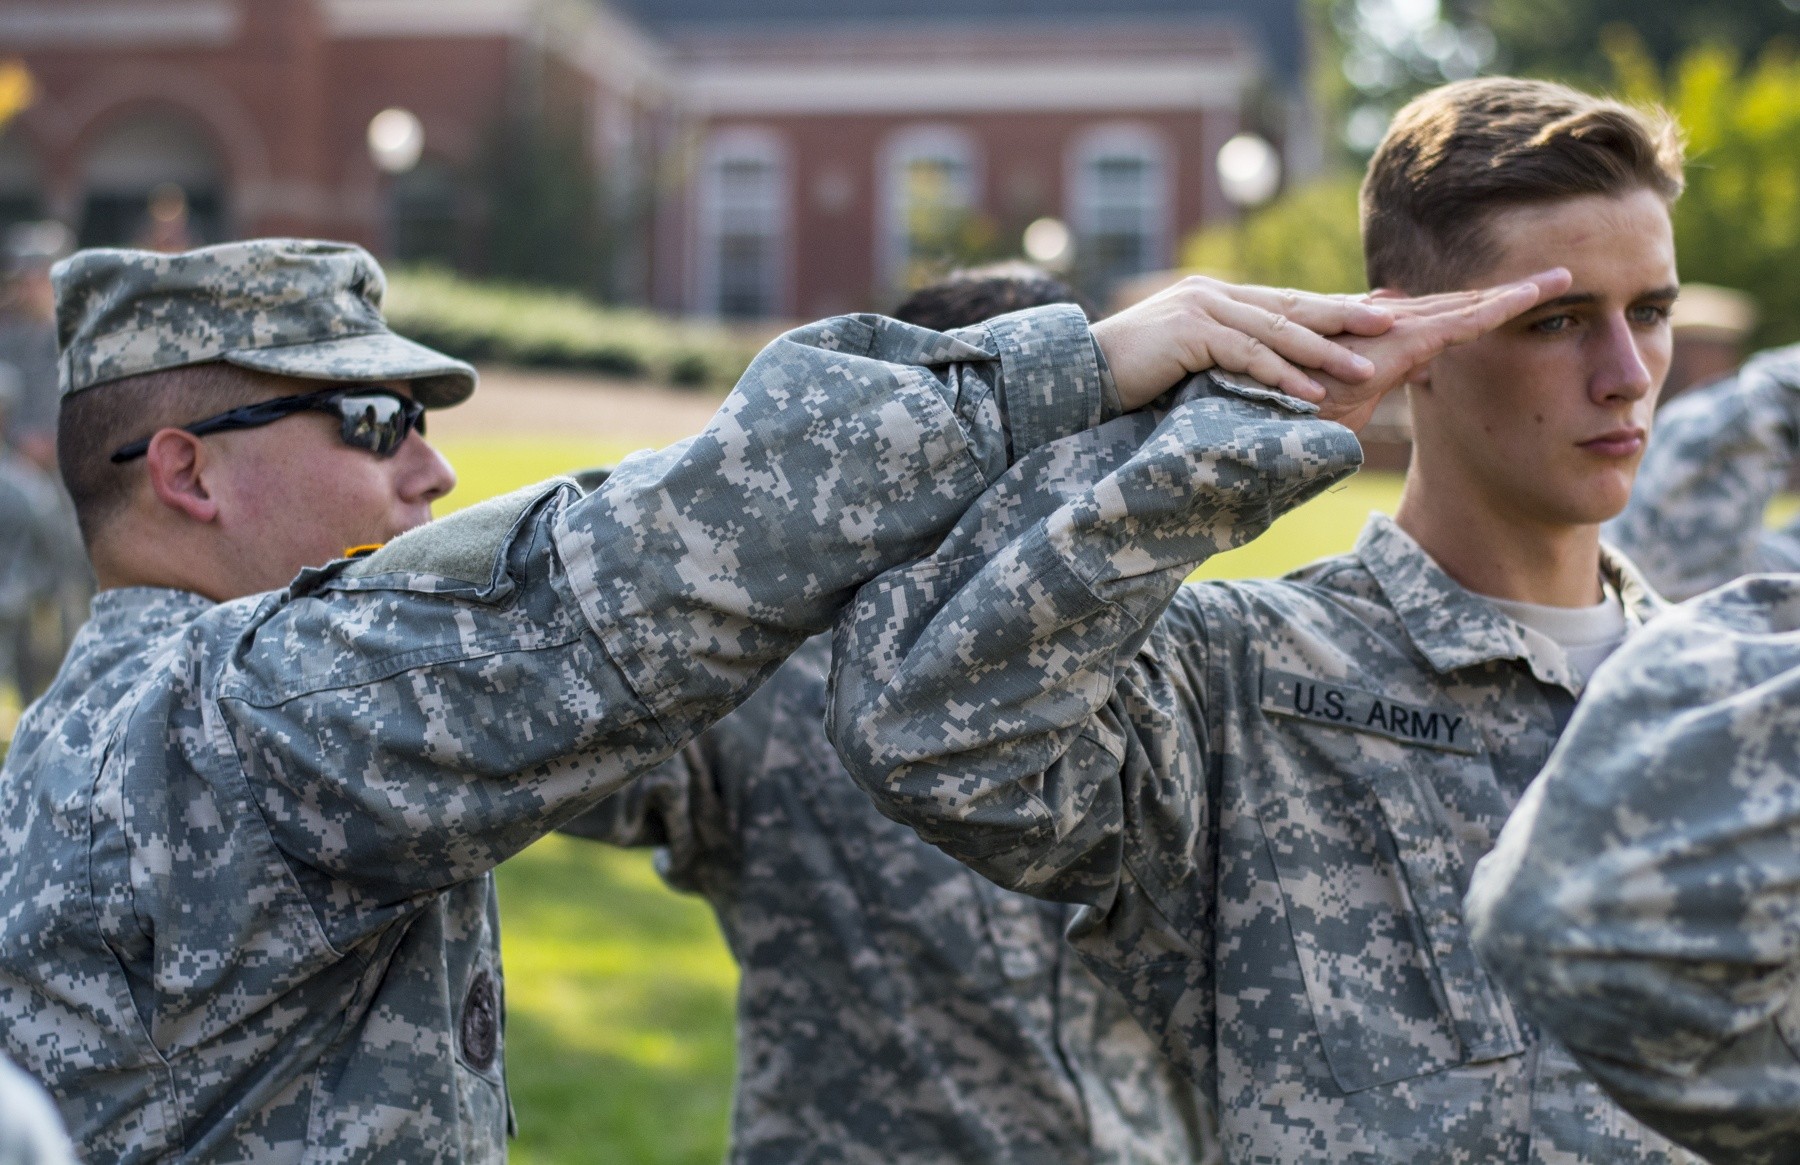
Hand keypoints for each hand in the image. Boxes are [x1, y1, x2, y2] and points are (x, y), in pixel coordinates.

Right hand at [1091, 275, 1395, 411]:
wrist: (1075, 374)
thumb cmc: (1126, 378)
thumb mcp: (1184, 364)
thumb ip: (1221, 360)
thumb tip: (1259, 381)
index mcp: (1215, 299)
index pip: (1284, 303)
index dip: (1332, 309)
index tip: (1375, 315)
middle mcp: (1213, 295)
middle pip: (1292, 306)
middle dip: (1345, 316)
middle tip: (1394, 323)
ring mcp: (1201, 308)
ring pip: (1278, 329)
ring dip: (1325, 351)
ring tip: (1366, 368)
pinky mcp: (1188, 332)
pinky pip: (1247, 354)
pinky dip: (1282, 374)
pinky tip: (1311, 393)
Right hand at [1314, 269, 1572, 432]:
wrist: (1276, 408)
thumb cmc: (1306, 408)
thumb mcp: (1360, 396)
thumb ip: (1393, 374)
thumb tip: (1421, 363)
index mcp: (1390, 339)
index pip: (1450, 319)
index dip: (1489, 308)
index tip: (1529, 300)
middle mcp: (1395, 324)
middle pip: (1465, 304)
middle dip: (1513, 291)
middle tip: (1561, 275)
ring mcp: (1397, 329)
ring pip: (1468, 307)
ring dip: (1516, 294)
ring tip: (1560, 280)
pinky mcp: (1399, 341)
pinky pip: (1457, 323)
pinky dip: (1494, 310)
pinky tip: (1526, 300)